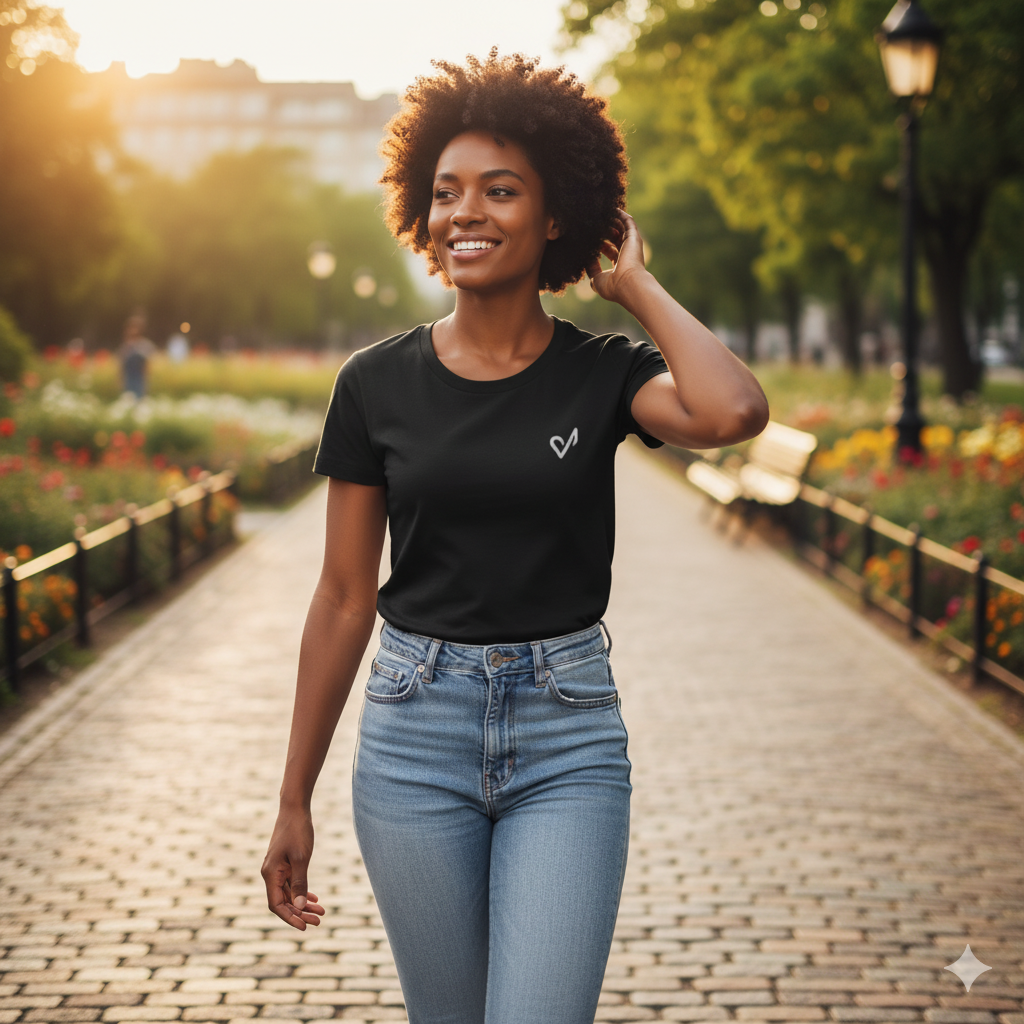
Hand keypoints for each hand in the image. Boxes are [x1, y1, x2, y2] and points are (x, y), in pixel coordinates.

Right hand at [261, 807, 325, 929]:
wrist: (295, 808)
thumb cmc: (297, 831)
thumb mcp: (301, 858)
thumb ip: (300, 882)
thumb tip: (300, 907)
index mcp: (270, 874)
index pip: (277, 905)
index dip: (290, 918)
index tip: (305, 927)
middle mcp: (271, 874)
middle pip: (283, 902)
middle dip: (300, 913)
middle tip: (319, 921)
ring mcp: (277, 869)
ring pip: (289, 893)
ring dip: (303, 904)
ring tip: (321, 913)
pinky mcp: (285, 863)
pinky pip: (292, 883)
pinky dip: (302, 892)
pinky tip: (314, 898)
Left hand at [586, 209, 649, 305]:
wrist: (627, 284)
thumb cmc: (612, 287)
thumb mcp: (596, 279)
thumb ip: (591, 268)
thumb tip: (586, 258)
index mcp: (620, 266)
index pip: (610, 251)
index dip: (601, 245)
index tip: (589, 239)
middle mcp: (627, 254)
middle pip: (615, 238)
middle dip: (604, 230)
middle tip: (592, 223)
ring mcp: (631, 245)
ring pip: (621, 228)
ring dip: (611, 221)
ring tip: (599, 213)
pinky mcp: (634, 237)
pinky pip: (627, 221)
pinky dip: (620, 214)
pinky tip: (611, 208)